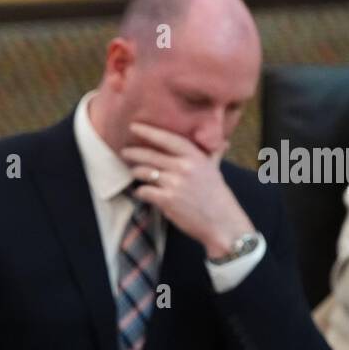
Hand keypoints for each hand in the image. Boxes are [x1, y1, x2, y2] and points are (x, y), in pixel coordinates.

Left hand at [120, 122, 253, 258]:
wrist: (222, 223)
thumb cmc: (218, 196)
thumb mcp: (215, 170)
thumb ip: (213, 155)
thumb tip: (224, 142)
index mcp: (195, 157)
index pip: (168, 139)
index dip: (149, 132)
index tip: (134, 126)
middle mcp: (184, 167)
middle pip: (150, 155)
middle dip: (133, 153)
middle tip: (124, 152)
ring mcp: (175, 184)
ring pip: (144, 172)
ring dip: (136, 173)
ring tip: (134, 173)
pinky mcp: (167, 200)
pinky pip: (143, 191)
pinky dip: (140, 192)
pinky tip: (141, 192)